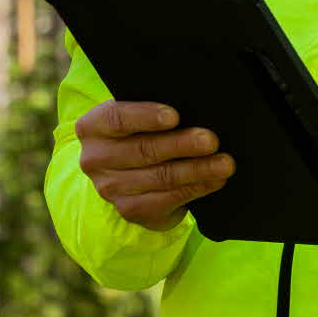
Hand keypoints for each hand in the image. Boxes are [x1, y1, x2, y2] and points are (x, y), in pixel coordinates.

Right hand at [73, 100, 233, 231]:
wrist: (128, 172)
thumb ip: (156, 108)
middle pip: (144, 150)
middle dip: (182, 145)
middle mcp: (95, 159)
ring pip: (160, 177)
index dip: (146, 117)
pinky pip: (167, 199)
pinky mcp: (129, 210)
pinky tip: (215, 181)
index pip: (117, 118)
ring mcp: (110, 188)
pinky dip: (196, 188)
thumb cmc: (141, 131)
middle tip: (212, 140)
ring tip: (224, 163)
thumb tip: (195, 107)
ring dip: (198, 170)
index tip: (175, 116)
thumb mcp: (139, 115)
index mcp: (93, 127)